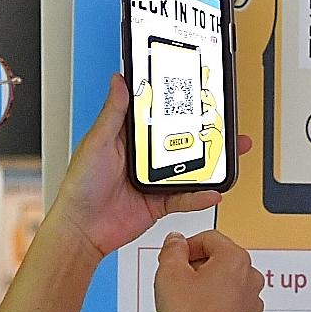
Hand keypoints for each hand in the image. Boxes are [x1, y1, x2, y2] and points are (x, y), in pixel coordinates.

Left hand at [51, 75, 249, 262]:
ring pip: (190, 168)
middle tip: (225, 125)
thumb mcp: (97, 142)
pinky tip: (212, 191)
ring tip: (230, 155)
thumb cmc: (80, 187)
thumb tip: (119, 81)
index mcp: (129, 138)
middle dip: (205, 134)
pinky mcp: (160, 202)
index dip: (177, 105)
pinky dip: (200, 196)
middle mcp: (144, 157)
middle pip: (181, 141)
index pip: (158, 116)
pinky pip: (185, 197)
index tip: (198, 94)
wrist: (81, 230)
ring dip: (211, 164)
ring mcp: (154, 180)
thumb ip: (113, 113)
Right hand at [154, 230, 264, 311]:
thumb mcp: (168, 275)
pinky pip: (231, 306)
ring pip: (226, 284)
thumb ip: (172, 249)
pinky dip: (216, 308)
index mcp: (234, 259)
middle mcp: (250, 278)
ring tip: (187, 304)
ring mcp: (253, 302)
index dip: (185, 247)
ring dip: (207, 288)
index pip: (208, 238)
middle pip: (220, 259)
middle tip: (177, 282)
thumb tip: (177, 241)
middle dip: (197, 267)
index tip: (174, 258)